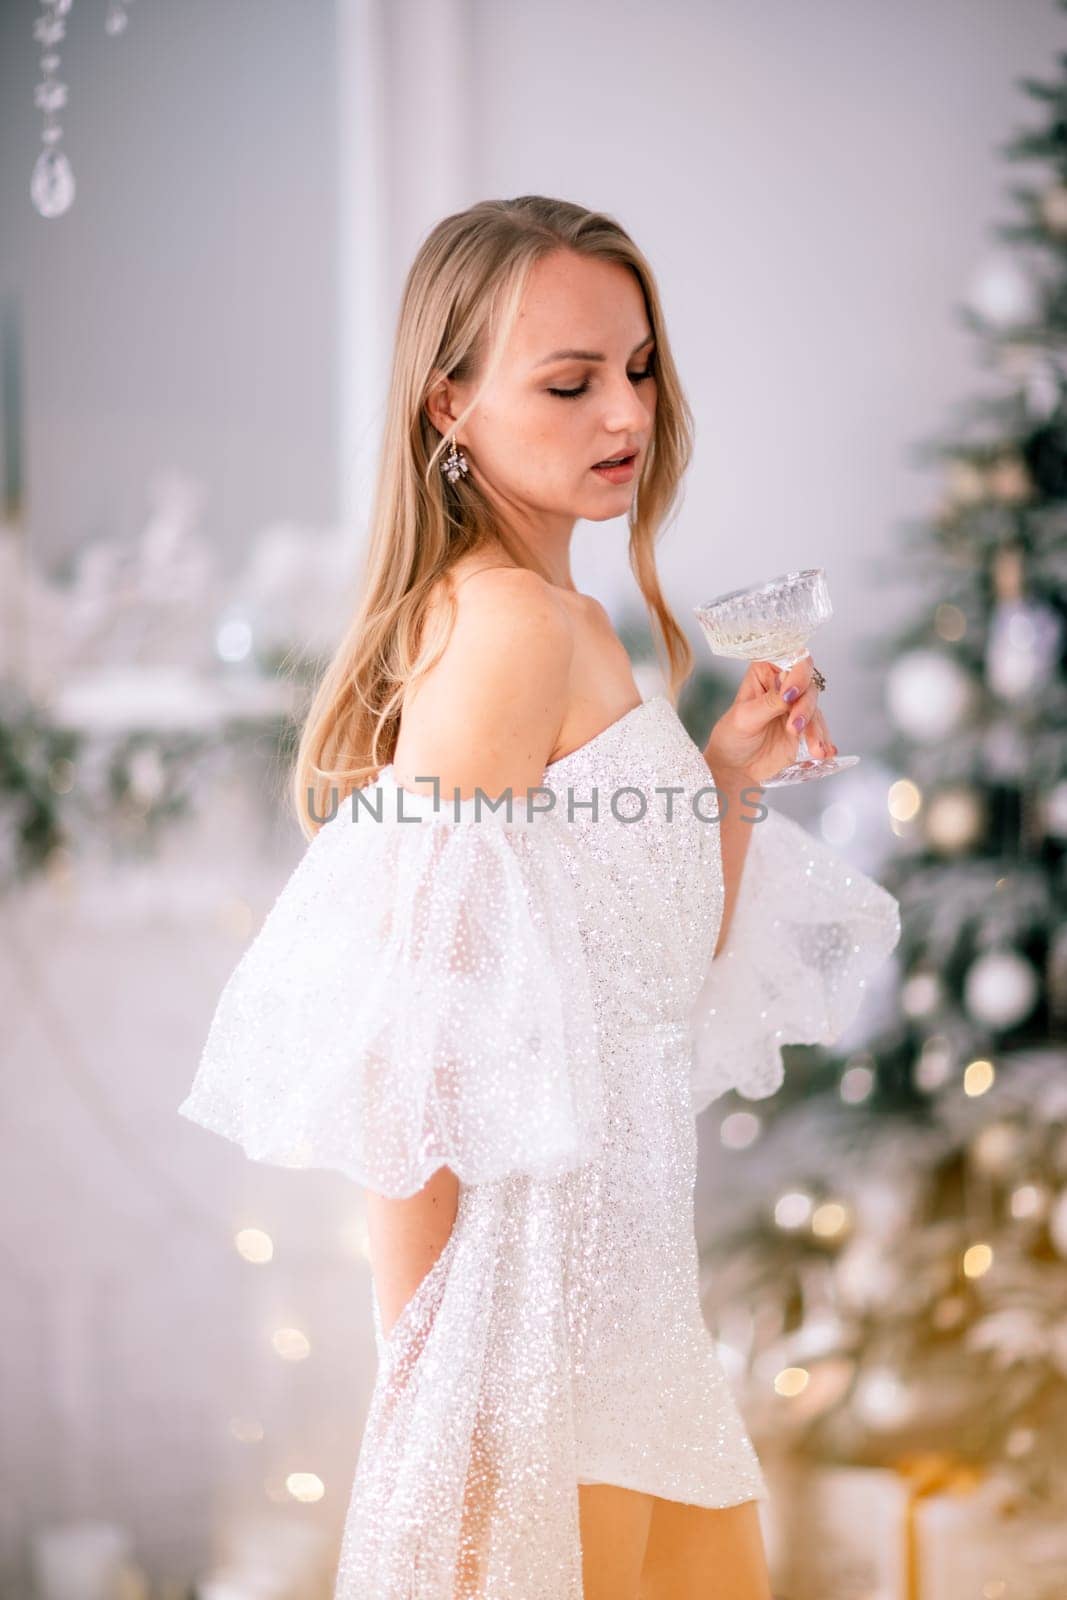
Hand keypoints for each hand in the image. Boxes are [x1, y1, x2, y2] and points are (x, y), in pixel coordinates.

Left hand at [704, 654, 836, 784]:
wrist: (736, 769)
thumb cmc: (732, 738)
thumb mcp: (746, 718)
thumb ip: (769, 701)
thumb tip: (787, 681)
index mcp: (765, 673)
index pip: (788, 662)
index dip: (796, 674)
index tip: (790, 694)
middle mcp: (784, 685)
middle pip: (808, 685)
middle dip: (805, 708)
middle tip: (794, 728)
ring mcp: (796, 706)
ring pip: (815, 708)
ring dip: (816, 729)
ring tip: (813, 749)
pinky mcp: (805, 727)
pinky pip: (820, 730)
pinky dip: (823, 741)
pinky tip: (824, 752)